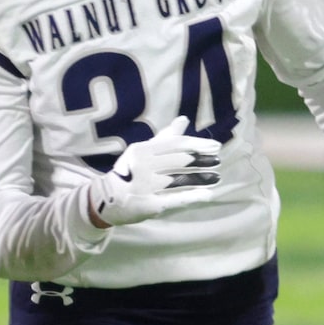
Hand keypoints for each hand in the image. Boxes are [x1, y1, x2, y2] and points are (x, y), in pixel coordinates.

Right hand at [90, 116, 225, 227]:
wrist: (106, 199)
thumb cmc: (128, 171)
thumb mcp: (142, 151)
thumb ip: (165, 137)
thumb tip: (184, 120)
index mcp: (142, 150)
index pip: (176, 144)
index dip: (198, 145)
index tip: (216, 147)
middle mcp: (143, 166)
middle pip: (179, 161)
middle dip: (202, 160)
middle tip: (218, 161)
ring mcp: (146, 186)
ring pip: (180, 179)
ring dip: (201, 178)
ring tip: (216, 177)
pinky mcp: (149, 204)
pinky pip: (175, 199)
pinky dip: (192, 196)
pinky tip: (207, 194)